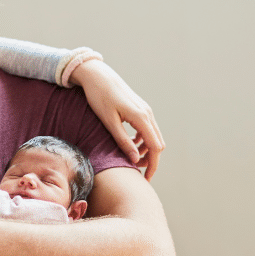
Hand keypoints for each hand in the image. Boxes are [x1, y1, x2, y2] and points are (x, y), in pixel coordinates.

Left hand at [70, 59, 164, 179]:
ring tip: (131, 158)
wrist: (97, 75)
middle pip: (157, 143)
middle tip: (135, 170)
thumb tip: (135, 160)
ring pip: (153, 136)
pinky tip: (130, 144)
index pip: (155, 148)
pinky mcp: (140, 108)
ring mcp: (145, 110)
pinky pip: (147, 129)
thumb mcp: (108, 122)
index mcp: (141, 117)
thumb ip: (123, 141)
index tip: (146, 179)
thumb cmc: (99, 97)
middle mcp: (147, 113)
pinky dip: (142, 140)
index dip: (153, 166)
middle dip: (150, 160)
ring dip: (146, 150)